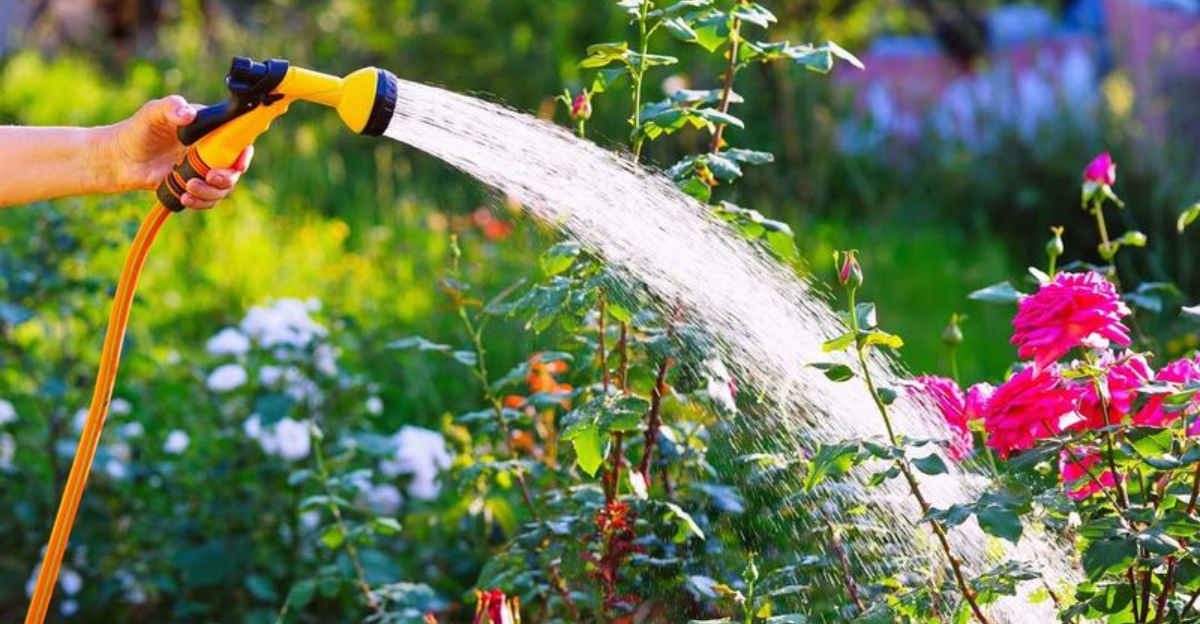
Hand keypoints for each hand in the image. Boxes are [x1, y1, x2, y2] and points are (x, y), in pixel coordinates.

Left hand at [103, 96, 252, 208]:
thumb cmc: (138, 130)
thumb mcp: (153, 112)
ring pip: (222, 188)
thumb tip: (188, 116)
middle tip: (210, 177)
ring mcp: (202, 171)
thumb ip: (172, 108)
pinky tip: (186, 198)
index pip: (238, 141)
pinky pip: (208, 200)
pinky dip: (201, 202)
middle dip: (227, 177)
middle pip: (234, 169)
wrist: (118, 158)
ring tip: (188, 187)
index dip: (244, 153)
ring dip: (211, 192)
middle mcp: (210, 152)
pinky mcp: (193, 187)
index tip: (238, 162)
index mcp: (209, 131)